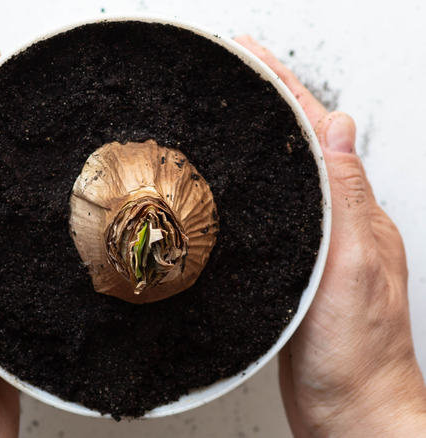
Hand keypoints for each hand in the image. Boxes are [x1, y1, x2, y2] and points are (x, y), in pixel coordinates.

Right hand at [235, 36, 425, 436]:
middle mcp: (343, 222)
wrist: (350, 412)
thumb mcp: (351, 269)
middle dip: (270, 98)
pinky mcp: (303, 267)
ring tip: (231, 107)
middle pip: (304, 143)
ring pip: (289, 173)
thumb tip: (337, 128)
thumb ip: (344, 199)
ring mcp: (324, 244)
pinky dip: (258, 180)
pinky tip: (239, 181)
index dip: (282, 86)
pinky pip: (280, 208)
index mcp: (356, 213)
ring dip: (263, 135)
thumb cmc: (352, 357)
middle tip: (232, 68)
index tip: (246, 53)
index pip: (317, 130)